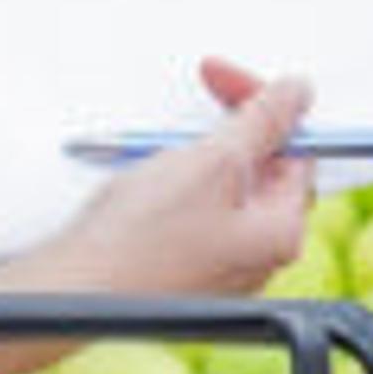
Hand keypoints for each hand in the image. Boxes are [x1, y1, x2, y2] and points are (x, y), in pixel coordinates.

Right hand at [36, 59, 314, 298]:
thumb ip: (263, 121)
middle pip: (260, 170)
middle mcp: (257, 257)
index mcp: (280, 234)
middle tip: (189, 114)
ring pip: (222, 188)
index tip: (224, 81)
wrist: (75, 292)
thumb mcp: (212, 161)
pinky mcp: (185, 268)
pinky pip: (193, 212)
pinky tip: (145, 185)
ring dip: (194, 156)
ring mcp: (221, 266)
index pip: (294, 151)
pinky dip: (174, 185)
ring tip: (157, 156)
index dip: (261, 106)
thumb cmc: (140, 241)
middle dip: (227, 131)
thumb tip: (297, 93)